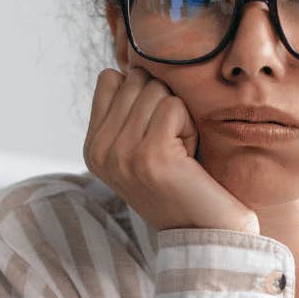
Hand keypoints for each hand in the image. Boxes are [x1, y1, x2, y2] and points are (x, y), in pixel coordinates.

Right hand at [84, 66, 259, 234]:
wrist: (206, 234)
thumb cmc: (184, 184)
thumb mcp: (141, 145)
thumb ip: (127, 109)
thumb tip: (127, 63)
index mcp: (92, 147)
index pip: (110, 78)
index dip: (144, 93)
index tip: (155, 133)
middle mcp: (99, 151)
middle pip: (135, 79)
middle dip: (164, 105)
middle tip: (172, 147)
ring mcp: (121, 153)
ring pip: (156, 90)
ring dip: (180, 118)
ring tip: (181, 155)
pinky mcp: (149, 155)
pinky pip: (173, 106)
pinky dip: (191, 128)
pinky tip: (190, 159)